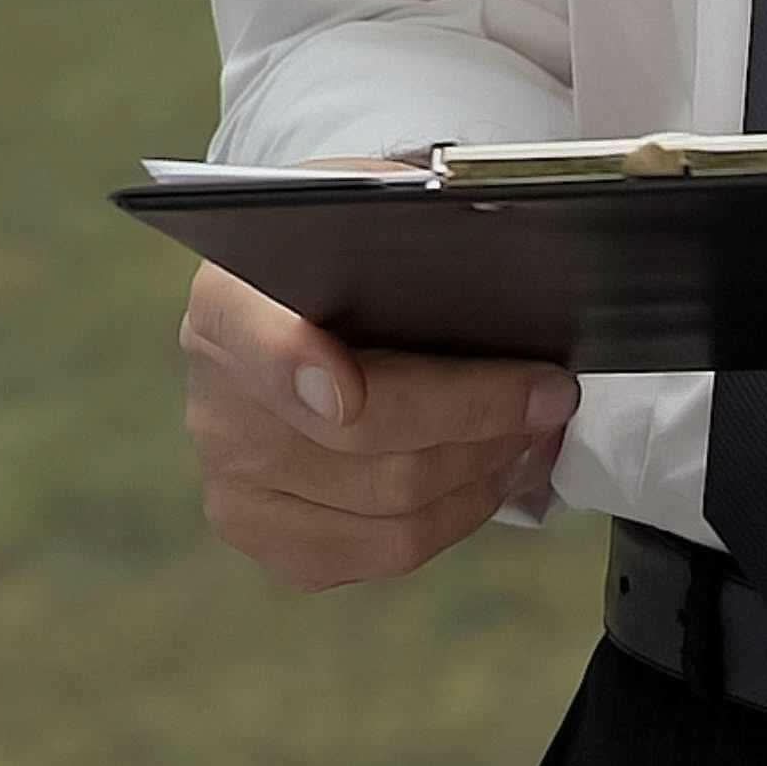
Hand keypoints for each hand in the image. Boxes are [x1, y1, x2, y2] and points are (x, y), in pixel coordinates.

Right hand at [182, 259, 574, 590]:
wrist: (284, 317)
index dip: (292, 370)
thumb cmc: (338, 265)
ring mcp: (236, 481)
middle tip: (548, 393)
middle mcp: (217, 404)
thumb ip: (402, 221)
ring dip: (484, 471)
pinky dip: (458, 516)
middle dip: (478, 416)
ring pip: (392, 507)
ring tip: (531, 433)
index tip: (345, 393)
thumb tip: (496, 238)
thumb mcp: (359, 214)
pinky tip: (488, 476)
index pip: (251, 340)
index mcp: (226, 305)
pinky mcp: (268, 535)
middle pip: (364, 440)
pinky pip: (386, 551)